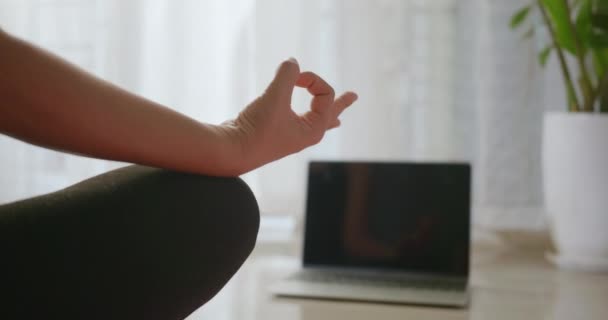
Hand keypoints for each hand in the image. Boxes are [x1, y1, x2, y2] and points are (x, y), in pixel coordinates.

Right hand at [219, 58, 356, 172]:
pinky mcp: (275, 131)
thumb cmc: (256, 129)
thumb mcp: (274, 98)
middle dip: (341, 103)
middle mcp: (305, 134)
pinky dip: (305, 116)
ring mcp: (291, 134)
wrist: (231, 151)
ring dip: (325, 112)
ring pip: (314, 119)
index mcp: (313, 129)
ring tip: (339, 117)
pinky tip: (304, 120)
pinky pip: (297, 121)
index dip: (312, 79)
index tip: (294, 77)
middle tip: (354, 96)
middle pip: (330, 114)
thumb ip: (287, 75)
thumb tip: (292, 62)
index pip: (326, 94)